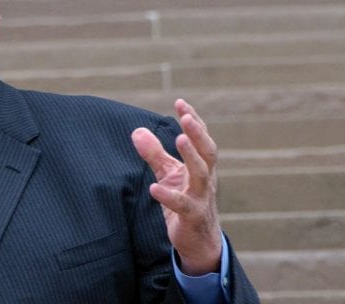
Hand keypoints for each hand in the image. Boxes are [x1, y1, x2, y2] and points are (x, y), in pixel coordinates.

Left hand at [132, 99, 221, 275]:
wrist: (199, 242)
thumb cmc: (185, 202)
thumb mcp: (169, 175)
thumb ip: (155, 154)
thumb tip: (136, 131)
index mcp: (202, 166)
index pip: (201, 139)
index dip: (193, 120)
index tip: (180, 102)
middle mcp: (206, 179)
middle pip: (207, 152)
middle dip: (198, 133)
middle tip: (186, 117)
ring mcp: (202, 198)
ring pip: (201, 174)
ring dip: (191, 155)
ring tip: (179, 138)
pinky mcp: (193, 217)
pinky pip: (183, 205)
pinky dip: (169, 196)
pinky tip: (154, 188)